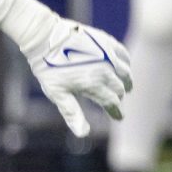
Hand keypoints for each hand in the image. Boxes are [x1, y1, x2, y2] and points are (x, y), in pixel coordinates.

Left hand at [23, 18, 131, 137]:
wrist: (45, 36)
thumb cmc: (48, 67)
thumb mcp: (57, 93)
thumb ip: (72, 114)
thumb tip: (83, 134)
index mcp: (93, 85)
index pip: (112, 103)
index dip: (116, 112)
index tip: (118, 117)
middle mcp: (105, 71)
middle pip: (120, 88)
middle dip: (119, 97)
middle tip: (116, 102)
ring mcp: (108, 55)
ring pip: (126, 73)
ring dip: (126, 82)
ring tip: (126, 87)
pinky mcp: (107, 43)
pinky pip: (124, 55)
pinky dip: (126, 64)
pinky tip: (123, 67)